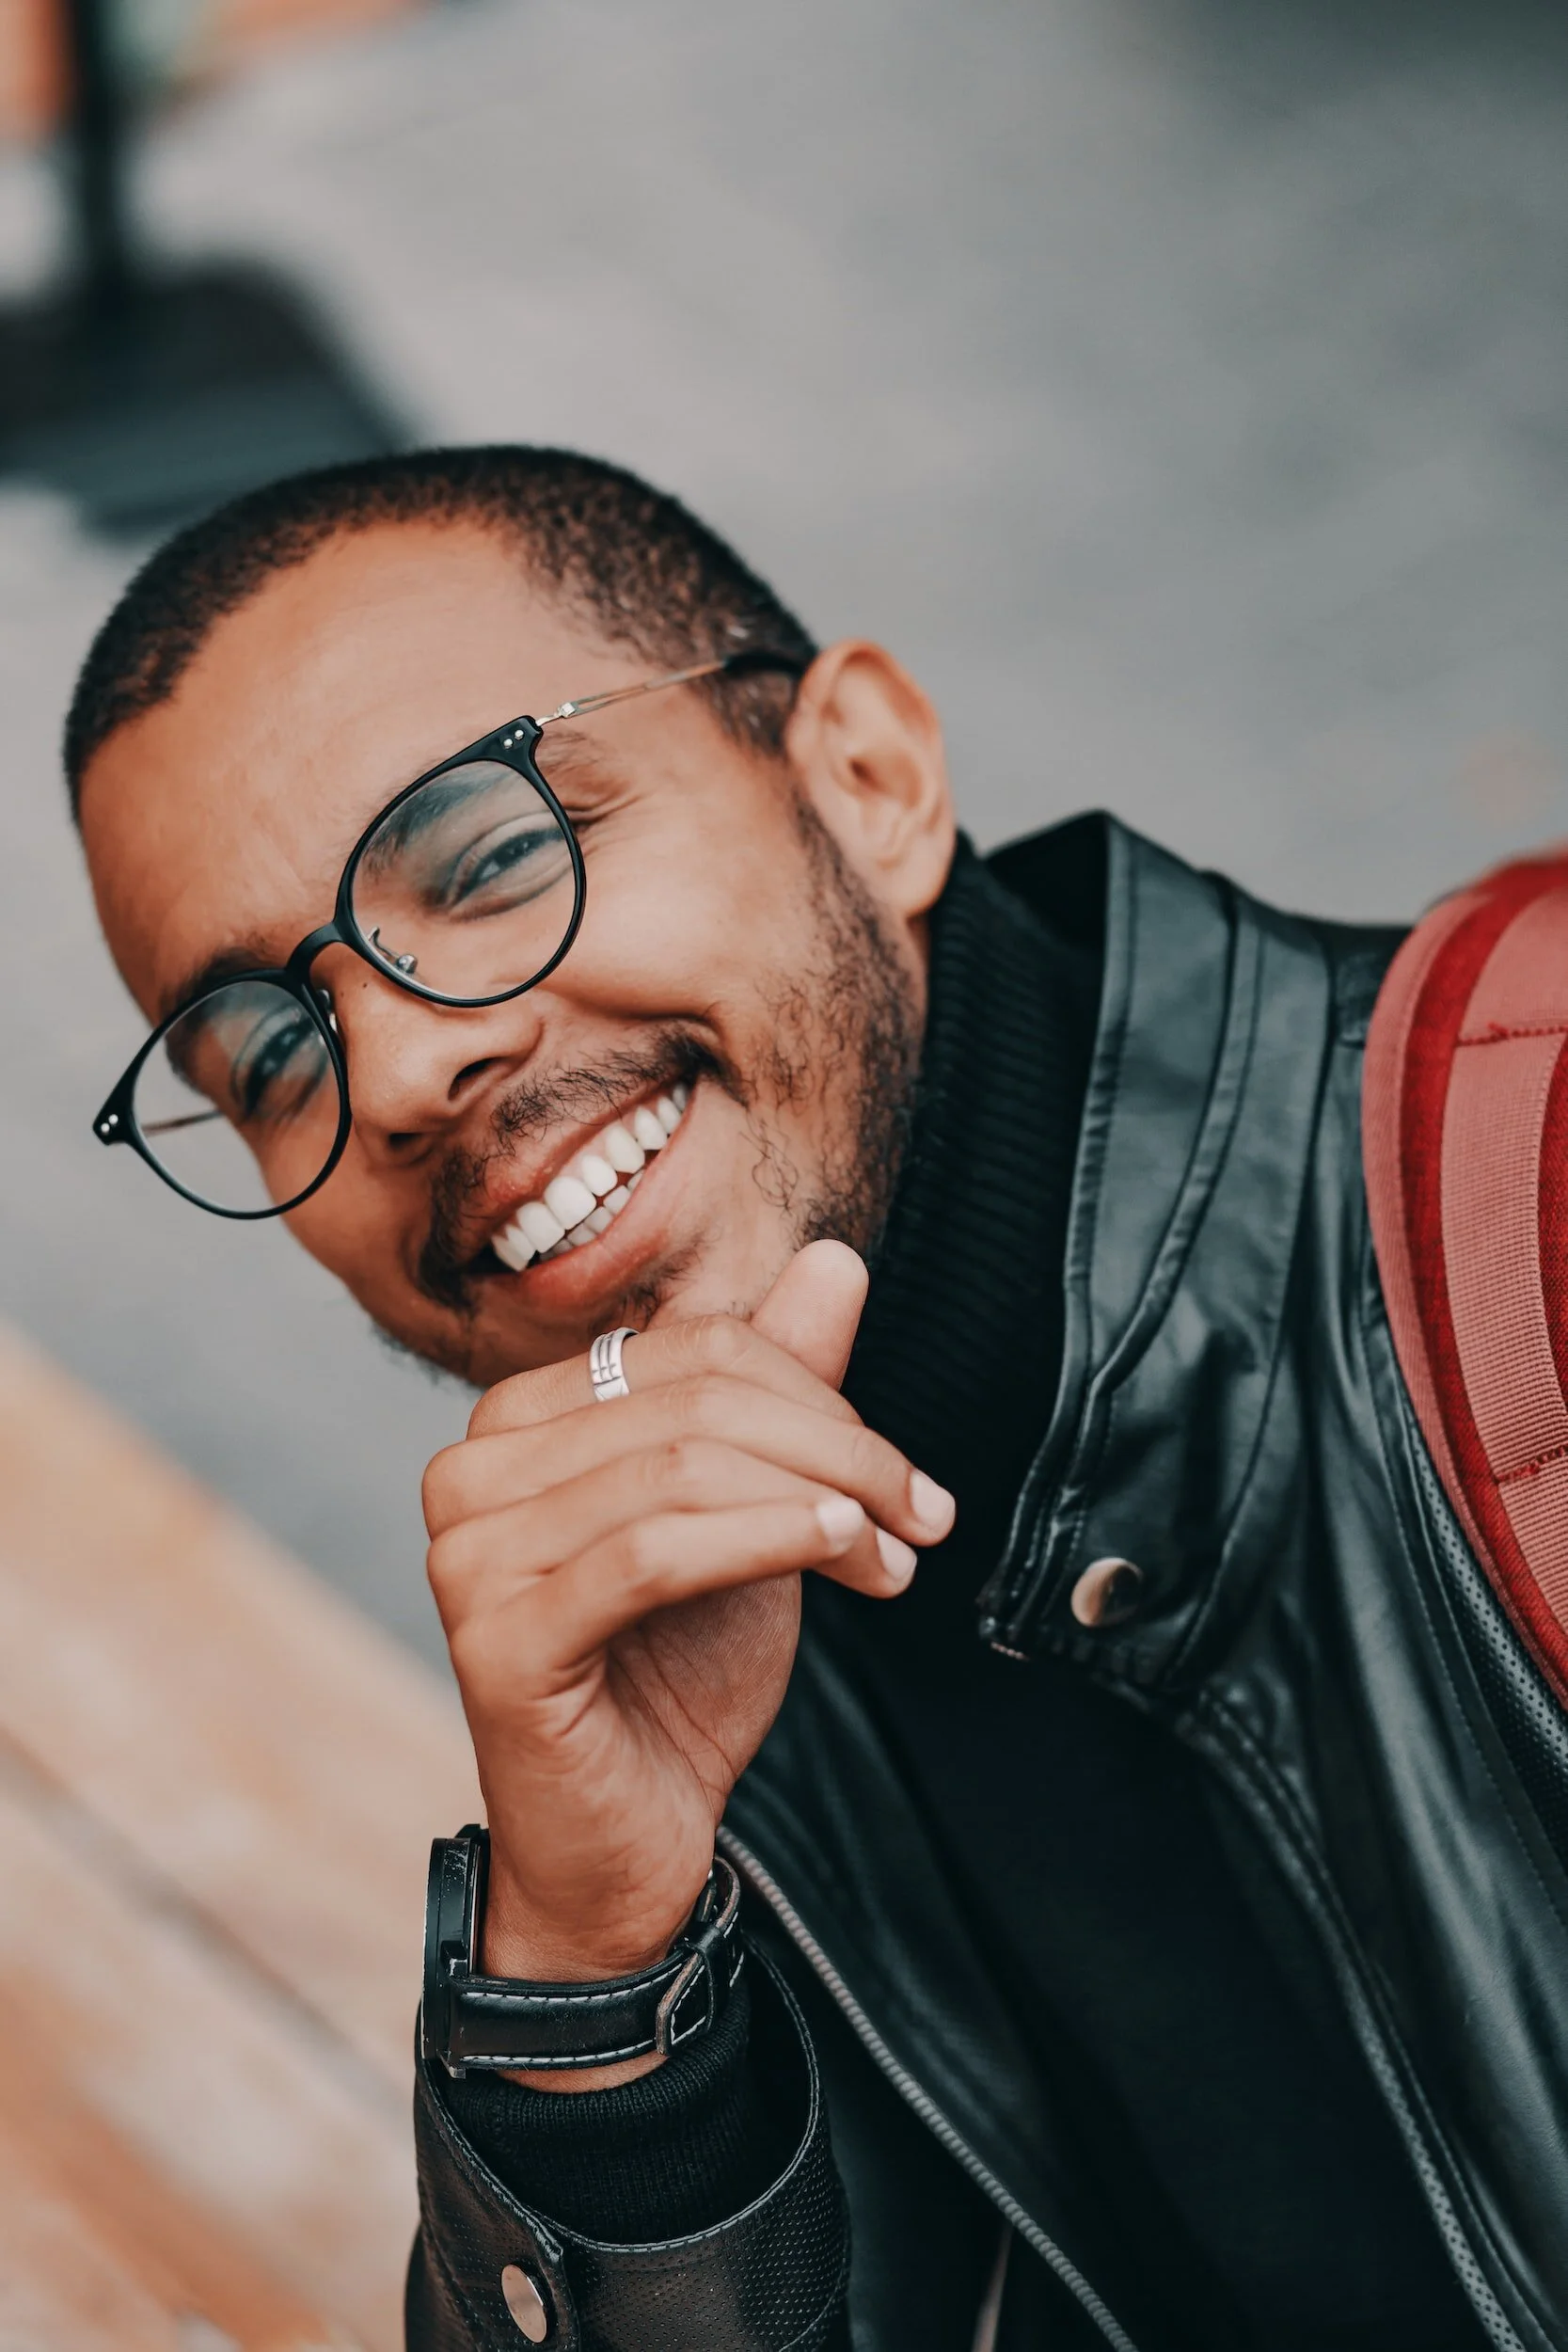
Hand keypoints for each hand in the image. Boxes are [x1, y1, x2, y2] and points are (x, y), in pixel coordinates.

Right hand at [422, 1240, 953, 2083]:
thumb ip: (781, 1388)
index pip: (695, 1349)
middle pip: (693, 1402)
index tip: (907, 1481)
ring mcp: (468, 1553)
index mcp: (523, 1419)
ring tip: (894, 1557)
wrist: (630, 1844)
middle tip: (925, 1518)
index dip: (820, 1397)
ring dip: (821, 1504)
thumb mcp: (753, 1511)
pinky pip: (653, 1551)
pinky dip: (767, 1541)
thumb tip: (838, 1257)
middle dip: (838, 1451)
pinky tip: (843, 1557)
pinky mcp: (493, 1637)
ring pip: (679, 1469)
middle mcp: (471, 1468)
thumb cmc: (680, 1674)